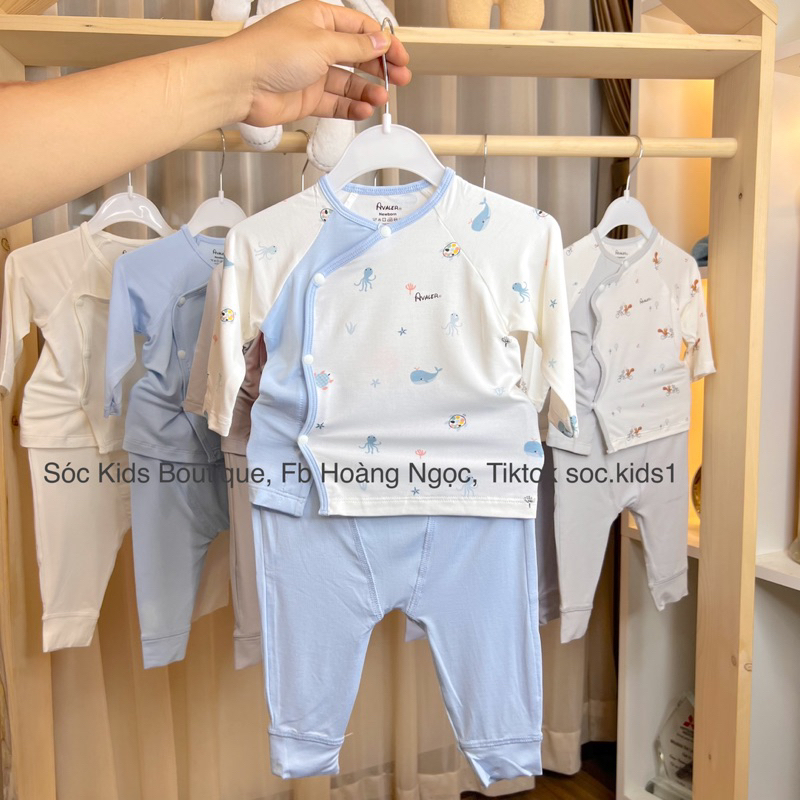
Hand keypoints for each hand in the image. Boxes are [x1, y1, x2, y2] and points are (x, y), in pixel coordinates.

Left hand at [228, 0, 411, 126]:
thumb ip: (354, 46)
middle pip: (358, 56)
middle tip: (400, 79)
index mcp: (319, 21)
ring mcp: (312, 73)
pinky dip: (351, 108)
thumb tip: (379, 41)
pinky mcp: (307, 98)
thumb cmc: (269, 54)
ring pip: (349, 83)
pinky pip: (336, 104)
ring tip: (381, 99)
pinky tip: (364, 110)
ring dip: (367, 91)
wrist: (241, 85)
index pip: (360, 28)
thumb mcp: (322, 43)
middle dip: (380, 68)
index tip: (400, 56)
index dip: (383, 42)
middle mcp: (316, 45)